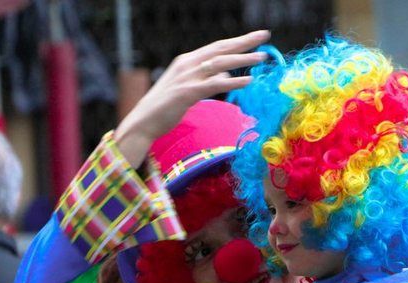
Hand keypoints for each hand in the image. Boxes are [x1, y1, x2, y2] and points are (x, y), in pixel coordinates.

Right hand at [114, 29, 270, 166]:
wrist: (143, 121)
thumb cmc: (165, 108)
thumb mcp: (187, 88)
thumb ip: (205, 80)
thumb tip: (224, 75)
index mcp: (187, 61)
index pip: (217, 47)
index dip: (237, 41)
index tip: (256, 37)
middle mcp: (188, 64)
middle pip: (221, 49)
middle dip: (244, 42)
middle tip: (264, 35)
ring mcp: (187, 77)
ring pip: (220, 64)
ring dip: (242, 60)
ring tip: (262, 57)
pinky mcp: (187, 92)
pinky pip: (215, 85)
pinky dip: (232, 82)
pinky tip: (247, 82)